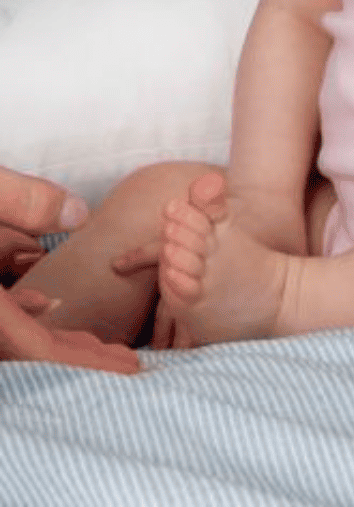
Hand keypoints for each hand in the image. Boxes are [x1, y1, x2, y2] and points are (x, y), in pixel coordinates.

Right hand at [0, 167, 137, 373]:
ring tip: (99, 345)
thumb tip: (76, 214)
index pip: (31, 347)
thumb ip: (19, 200)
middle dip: (75, 359)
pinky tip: (42, 305)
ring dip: (51, 342)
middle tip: (126, 362)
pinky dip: (21, 319)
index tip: (126, 367)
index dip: (81, 360)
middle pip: (23, 351)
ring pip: (7, 339)